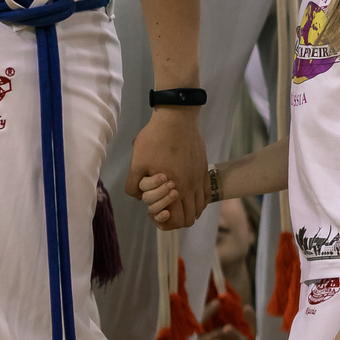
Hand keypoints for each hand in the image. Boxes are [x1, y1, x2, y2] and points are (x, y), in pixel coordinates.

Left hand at [129, 109, 206, 231]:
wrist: (177, 118)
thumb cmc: (155, 139)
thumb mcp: (136, 163)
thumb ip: (133, 186)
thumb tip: (139, 197)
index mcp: (175, 189)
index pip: (176, 221)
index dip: (163, 221)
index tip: (154, 210)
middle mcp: (191, 188)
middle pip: (189, 219)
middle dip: (174, 218)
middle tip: (162, 205)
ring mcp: (200, 179)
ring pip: (199, 208)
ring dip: (186, 209)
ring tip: (173, 199)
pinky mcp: (204, 170)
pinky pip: (206, 194)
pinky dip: (197, 199)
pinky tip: (186, 191)